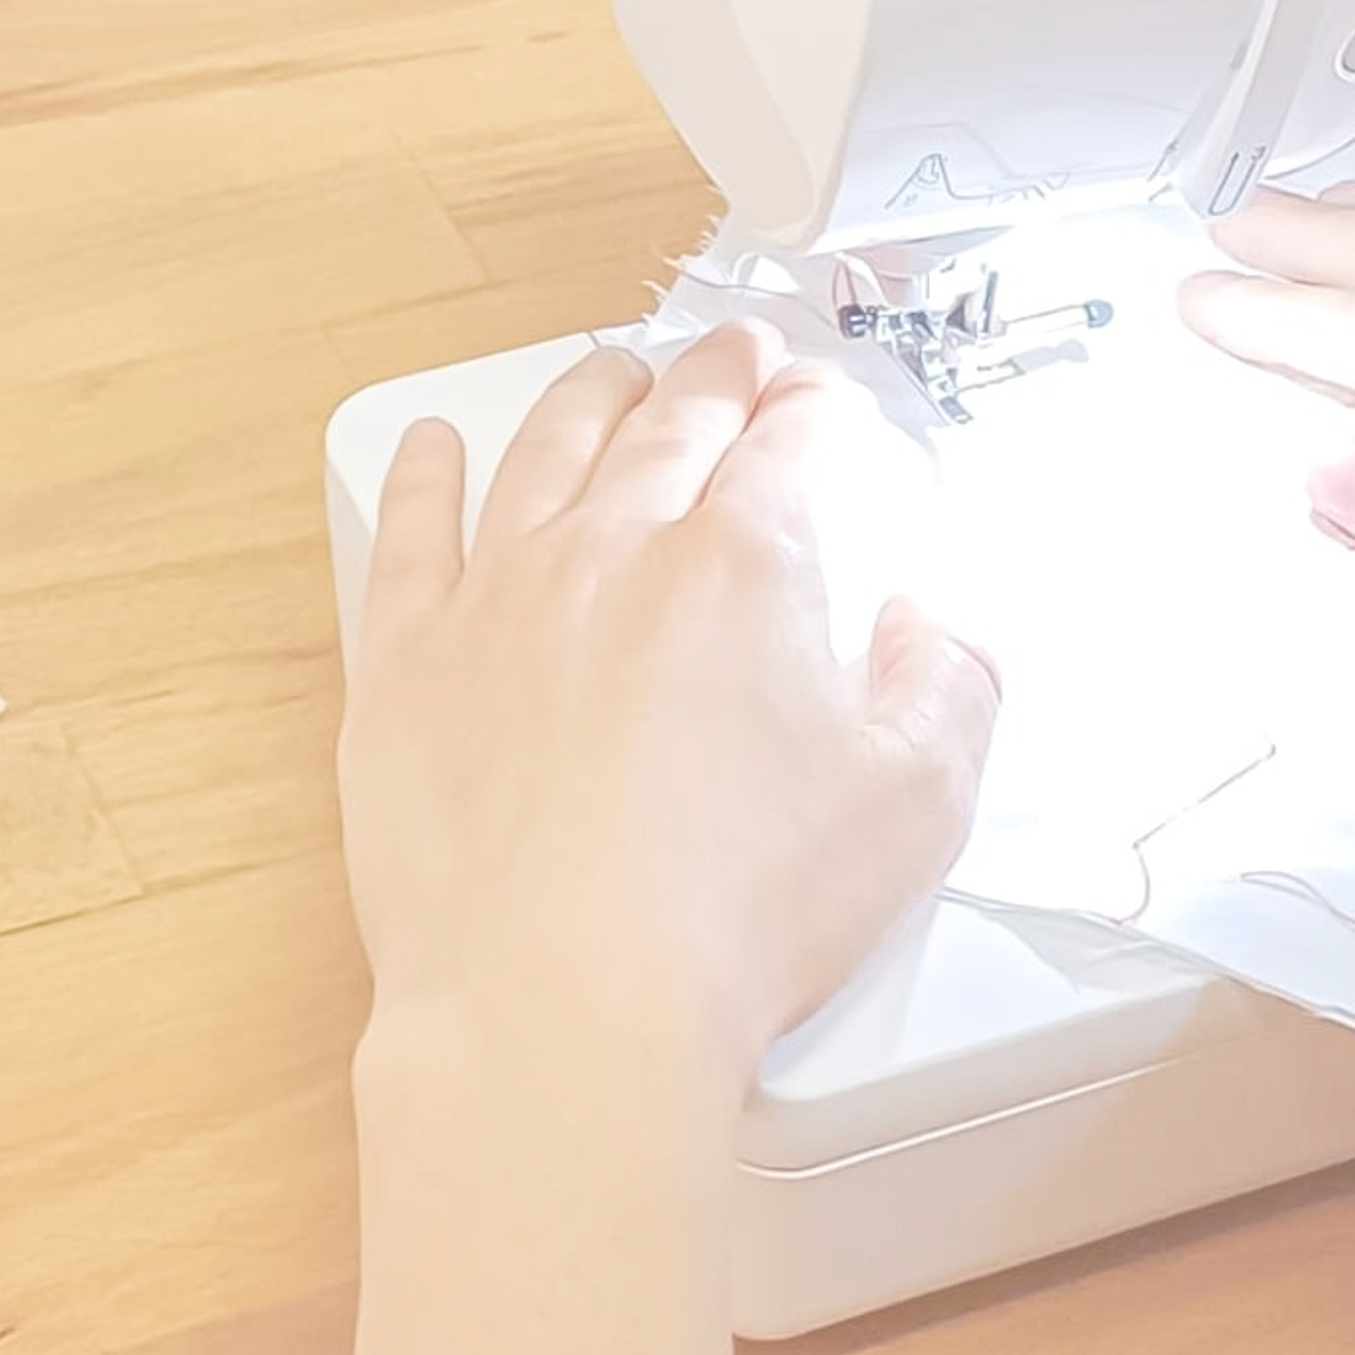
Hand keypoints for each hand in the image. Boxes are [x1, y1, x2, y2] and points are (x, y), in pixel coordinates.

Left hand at [338, 321, 998, 1093]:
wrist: (562, 1000)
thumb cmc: (732, 915)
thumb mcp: (914, 805)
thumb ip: (947, 690)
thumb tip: (932, 631)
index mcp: (745, 565)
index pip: (790, 445)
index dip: (813, 409)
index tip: (816, 401)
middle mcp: (616, 549)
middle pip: (671, 424)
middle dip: (714, 374)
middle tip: (732, 353)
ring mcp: (500, 594)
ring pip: (546, 450)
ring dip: (587, 398)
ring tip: (609, 375)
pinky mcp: (407, 657)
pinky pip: (412, 530)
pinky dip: (426, 474)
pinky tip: (433, 448)